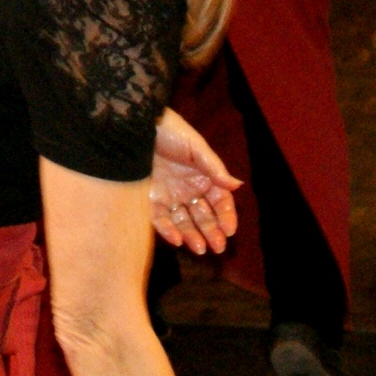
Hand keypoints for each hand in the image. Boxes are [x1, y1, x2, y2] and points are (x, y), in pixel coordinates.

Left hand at [148, 108, 239, 254]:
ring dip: (192, 236)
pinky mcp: (149, 199)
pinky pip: (159, 220)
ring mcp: (169, 195)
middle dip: (212, 232)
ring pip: (183, 222)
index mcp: (203, 177)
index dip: (226, 216)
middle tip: (219, 248)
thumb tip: (237, 185)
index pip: (220, 201)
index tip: (230, 230)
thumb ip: (215, 168)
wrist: (137, 126)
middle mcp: (188, 189)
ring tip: (200, 249)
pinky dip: (168, 231)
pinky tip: (177, 240)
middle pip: (203, 215)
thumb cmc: (171, 131)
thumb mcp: (196, 147)